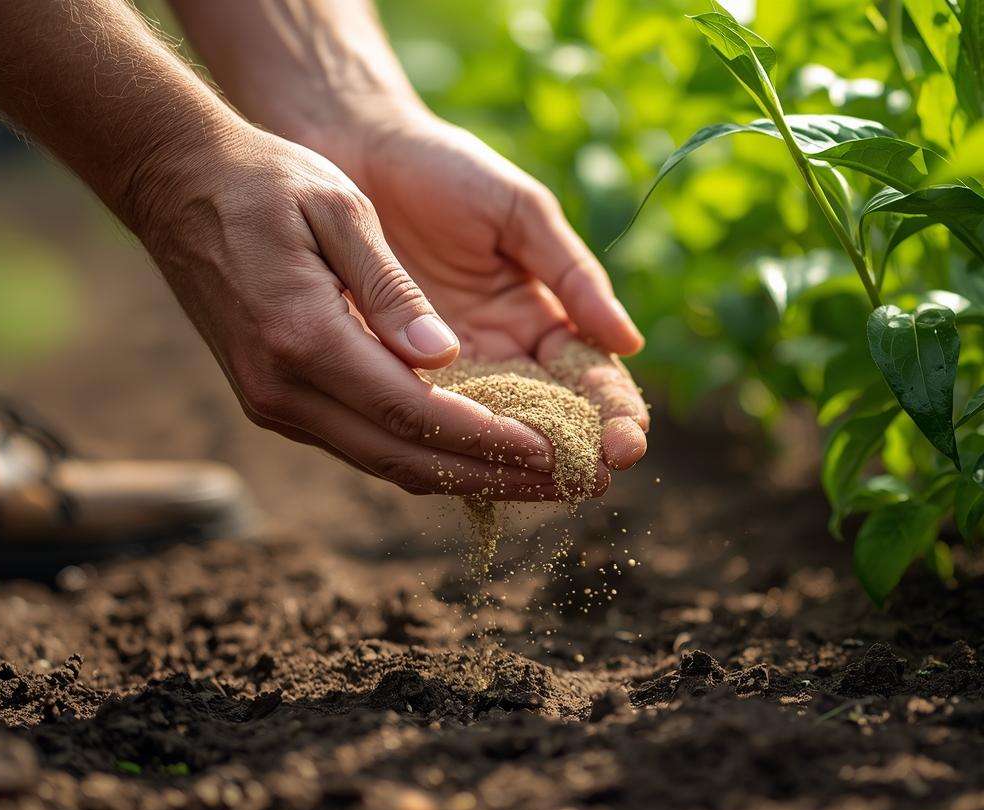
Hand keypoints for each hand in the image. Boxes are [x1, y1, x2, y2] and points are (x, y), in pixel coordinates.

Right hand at [131, 125, 572, 499]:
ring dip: (463, 478)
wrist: (176, 183)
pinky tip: (476, 456)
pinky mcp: (276, 401)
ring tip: (536, 482)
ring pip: (383, 463)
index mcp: (302, 339)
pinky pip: (362, 444)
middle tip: (566, 485)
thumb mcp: (339, 210)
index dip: (486, 441)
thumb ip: (391, 289)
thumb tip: (443, 359)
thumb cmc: (267, 180)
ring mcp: (274, 402)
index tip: (548, 453)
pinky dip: (425, 456)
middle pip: (403, 459)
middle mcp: (283, 389)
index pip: (413, 413)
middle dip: (490, 478)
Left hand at [310, 111, 649, 472]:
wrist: (354, 147)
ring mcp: (447, 372)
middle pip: (550, 419)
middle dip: (576, 450)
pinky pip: (422, 419)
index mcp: (542, 317)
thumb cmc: (446, 170)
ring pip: (491, 432)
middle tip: (595, 479)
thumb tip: (628, 342)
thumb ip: (572, 275)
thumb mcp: (520, 213)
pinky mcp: (390, 374)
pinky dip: (447, 444)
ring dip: (520, 462)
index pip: (590, 378)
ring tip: (545, 488)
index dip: (613, 411)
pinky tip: (469, 470)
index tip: (626, 442)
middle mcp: (500, 355)